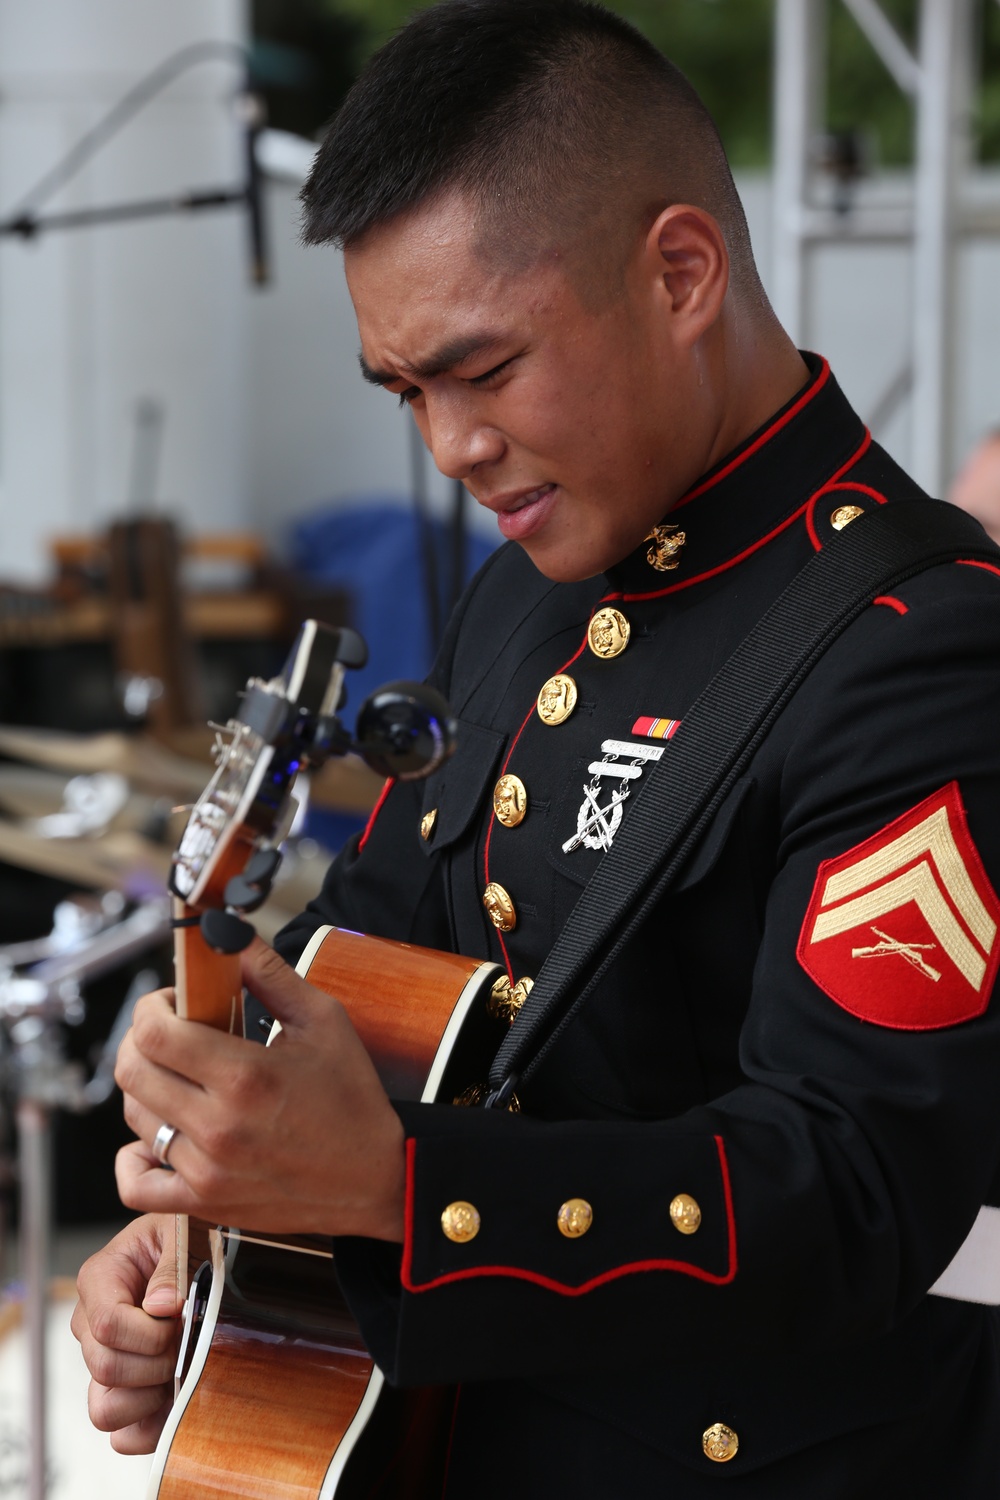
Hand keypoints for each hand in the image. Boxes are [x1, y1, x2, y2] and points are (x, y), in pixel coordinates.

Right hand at [71, 1214, 180, 1452]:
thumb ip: (172, 1266)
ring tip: (179, 1369)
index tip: (181, 1320)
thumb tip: (163, 1306)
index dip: (149, 1333)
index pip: (107, 1325)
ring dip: (150, 1396)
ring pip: (106, 1409)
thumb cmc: (185, 1237)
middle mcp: (92, 1325)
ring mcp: (105, 1363)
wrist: (200, 1252)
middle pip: (106, 1368)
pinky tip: (176, 1397)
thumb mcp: (181, 1232)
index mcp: (100, 1279)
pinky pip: (122, 1435)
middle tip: (187, 1342)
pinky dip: (152, 1427)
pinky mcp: (123, 1394)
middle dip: (157, 1362)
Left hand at [113, 939, 405, 1239]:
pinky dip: (133, 1158)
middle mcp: (218, 1126)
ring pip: (135, 1118)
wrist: (376, 1177)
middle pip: (131, 1072)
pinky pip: (136, 1183)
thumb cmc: (353, 1099)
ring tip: (182, 1077)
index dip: (151, 1007)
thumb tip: (227, 938)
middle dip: (140, 1039)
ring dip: (148, 1087)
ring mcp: (207, 1171)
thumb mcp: (323, 1021)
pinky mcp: (205, 1202)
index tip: (171, 1001)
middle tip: (170, 1031)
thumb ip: (269, 974)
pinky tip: (159, 1137)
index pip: (153, 1033)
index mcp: (246, 1076)